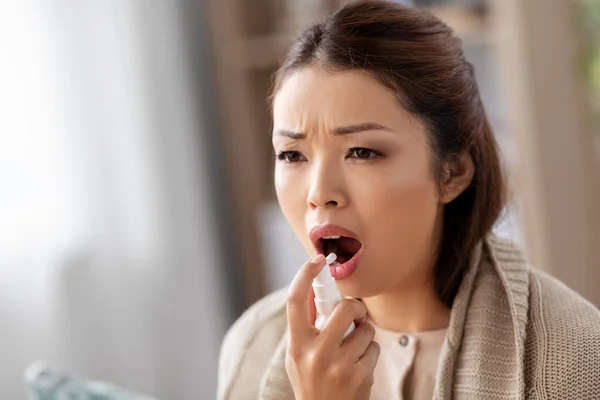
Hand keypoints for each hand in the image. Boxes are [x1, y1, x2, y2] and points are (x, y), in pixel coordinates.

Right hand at [285, 254, 379, 399]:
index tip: (317, 260)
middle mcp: (316, 354)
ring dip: (364, 334)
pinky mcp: (360, 377)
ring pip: (365, 329)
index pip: (295, 301)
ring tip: (353, 350)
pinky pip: (374, 348)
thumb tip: (317, 289)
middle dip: (355, 306)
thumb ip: (306, 325)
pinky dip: (370, 353)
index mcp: (297, 344)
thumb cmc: (311, 379)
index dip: (305, 276)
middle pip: (343, 309)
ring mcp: (339, 366)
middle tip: (355, 313)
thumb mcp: (298, 354)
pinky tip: (359, 366)